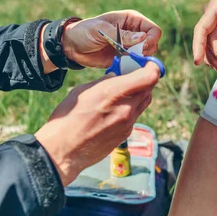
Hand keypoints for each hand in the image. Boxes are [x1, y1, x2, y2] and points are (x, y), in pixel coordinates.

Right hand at [35, 63, 160, 185]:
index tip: (146, 65)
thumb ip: (104, 82)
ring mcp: (127, 124)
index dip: (152, 68)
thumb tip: (116, 77)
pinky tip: (114, 110)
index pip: (149, 77)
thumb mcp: (83, 91)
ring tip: (122, 92)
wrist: (64, 150)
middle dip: (144, 79)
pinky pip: (135, 116)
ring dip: (138, 94)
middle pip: (149, 89)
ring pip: (144, 102)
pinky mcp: (125, 134)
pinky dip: (130, 108)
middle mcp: (125, 109)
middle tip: (133, 76)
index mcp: (113, 93)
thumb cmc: (68, 119)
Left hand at [61, 10, 161, 67]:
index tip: (142, 48)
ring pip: (146, 57)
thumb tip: (143, 38)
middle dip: (146, 53)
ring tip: (124, 62)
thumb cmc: (85, 31)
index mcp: (132, 20)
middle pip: (153, 44)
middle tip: (131, 57)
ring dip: (139, 61)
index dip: (151, 40)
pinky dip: (132, 69)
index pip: (154, 30)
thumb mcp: (102, 30)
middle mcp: (134, 33)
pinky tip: (122, 69)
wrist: (72, 46)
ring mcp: (130, 47)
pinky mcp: (124, 59)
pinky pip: (135, 65)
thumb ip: (122, 35)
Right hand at [193, 0, 216, 70]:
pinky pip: (213, 43)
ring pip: (207, 44)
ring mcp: (213, 21)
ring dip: (213, 58)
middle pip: (204, 39)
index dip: (198, 45)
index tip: (197, 61)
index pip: (202, 28)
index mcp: (216, 7)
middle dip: (211, 56)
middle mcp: (211, 14)